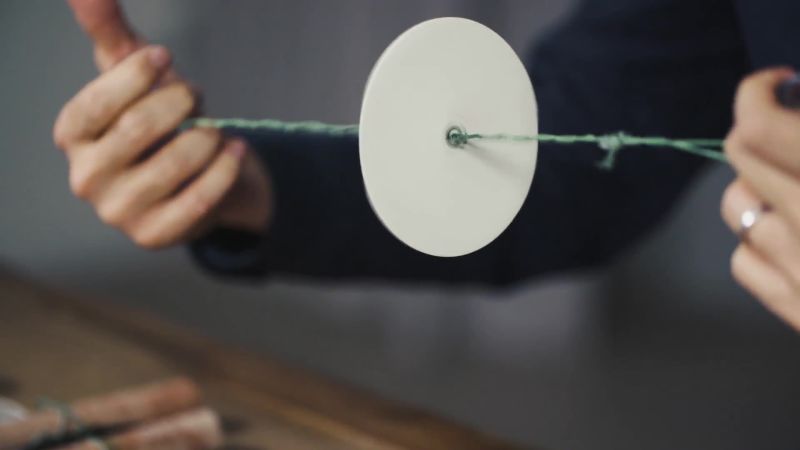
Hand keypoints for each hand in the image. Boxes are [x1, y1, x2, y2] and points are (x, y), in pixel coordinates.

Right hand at [54, 0, 271, 248]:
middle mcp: (85, 178)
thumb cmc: (156, 118)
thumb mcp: (133, 75)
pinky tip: (236, 149)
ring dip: (206, 136)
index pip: (96, 103)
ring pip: (174, 163)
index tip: (166, 58)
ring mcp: (118, 213)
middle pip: (137, 129)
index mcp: (72, 136)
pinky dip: (225, 169)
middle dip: (178, 102)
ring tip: (213, 129)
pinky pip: (199, 200)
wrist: (194, 176)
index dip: (135, 76)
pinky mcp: (155, 235)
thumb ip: (110, 32)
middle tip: (195, 96)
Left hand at [722, 68, 799, 330]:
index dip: (757, 95)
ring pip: (735, 206)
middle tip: (788, 134)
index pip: (760, 127)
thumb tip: (790, 107)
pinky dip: (759, 246)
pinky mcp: (795, 308)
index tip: (771, 86)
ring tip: (799, 194)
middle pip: (740, 155)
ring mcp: (799, 270)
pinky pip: (743, 261)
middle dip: (760, 134)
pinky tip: (795, 244)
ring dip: (758, 190)